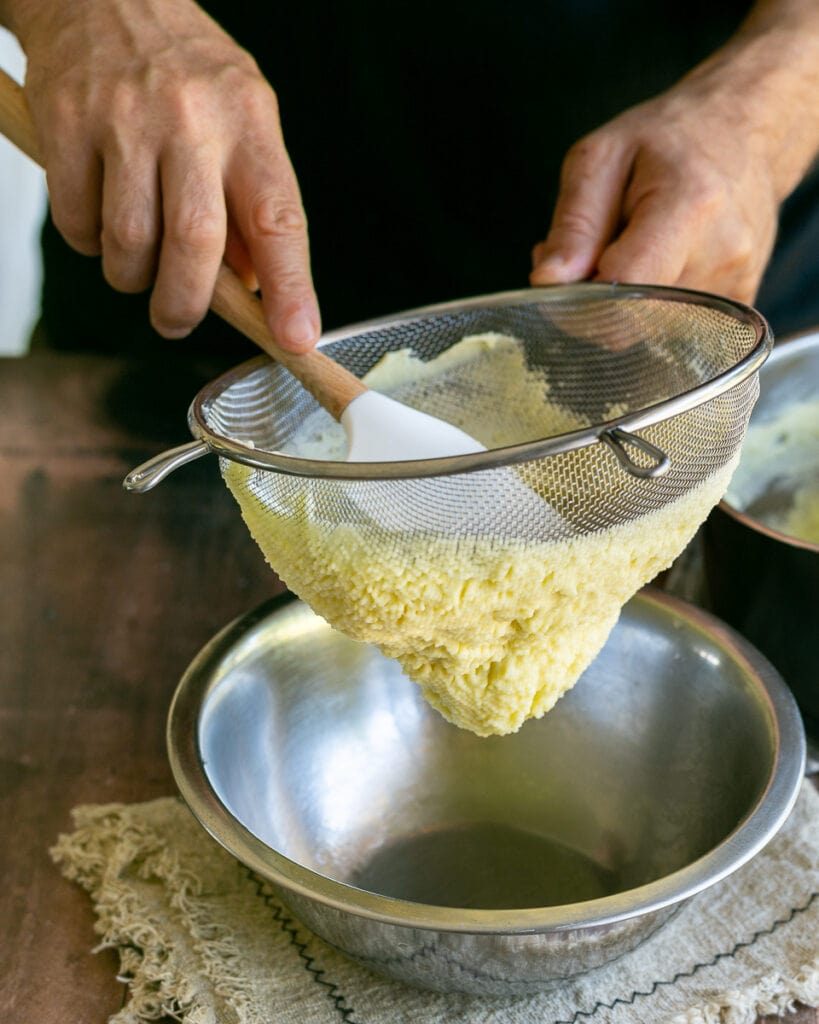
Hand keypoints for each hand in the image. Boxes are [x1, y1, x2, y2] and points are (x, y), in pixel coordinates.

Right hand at [12, 0, 318, 348]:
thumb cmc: (183, 68)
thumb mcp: (243, 115)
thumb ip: (252, 200)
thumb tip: (255, 288)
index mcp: (248, 120)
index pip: (278, 218)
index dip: (291, 288)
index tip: (297, 338)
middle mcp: (190, 118)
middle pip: (195, 242)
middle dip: (186, 303)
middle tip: (177, 320)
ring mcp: (123, 118)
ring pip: (129, 242)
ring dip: (131, 275)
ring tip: (136, 260)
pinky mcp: (64, 122)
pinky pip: (76, 221)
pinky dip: (88, 242)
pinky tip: (99, 215)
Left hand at [531, 3, 818, 304]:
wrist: (745, 131)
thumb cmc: (669, 140)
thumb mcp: (601, 158)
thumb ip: (574, 225)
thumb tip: (549, 283)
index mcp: (689, 209)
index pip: (622, 292)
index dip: (579, 300)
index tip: (563, 277)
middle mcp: (722, 254)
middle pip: (633, 321)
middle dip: (595, 302)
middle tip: (591, 255)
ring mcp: (736, 282)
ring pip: (650, 329)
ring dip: (623, 302)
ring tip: (627, 250)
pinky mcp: (740, 303)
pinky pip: (675, 328)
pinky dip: (650, 307)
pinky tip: (653, 265)